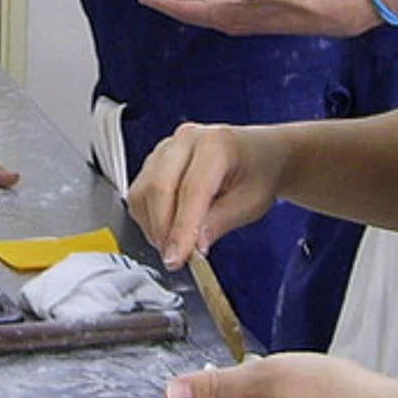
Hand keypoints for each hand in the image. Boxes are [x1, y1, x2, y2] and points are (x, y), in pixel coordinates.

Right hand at [127, 122, 284, 268]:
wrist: (259, 155)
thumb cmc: (258, 173)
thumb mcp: (250, 204)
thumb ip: (219, 223)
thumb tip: (192, 247)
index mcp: (216, 144)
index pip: (190, 190)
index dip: (181, 228)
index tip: (176, 258)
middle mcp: (187, 139)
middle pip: (159, 186)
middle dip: (162, 229)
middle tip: (174, 258)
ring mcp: (167, 148)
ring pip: (143, 190)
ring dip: (153, 225)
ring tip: (173, 245)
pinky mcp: (154, 160)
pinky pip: (139, 192)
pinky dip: (148, 217)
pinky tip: (166, 229)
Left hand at [137, 0, 373, 37]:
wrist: (330, 9)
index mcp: (230, 15)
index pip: (188, 9)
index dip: (164, 2)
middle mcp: (233, 22)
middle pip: (193, 14)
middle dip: (172, 3)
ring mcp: (245, 21)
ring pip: (207, 13)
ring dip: (190, 4)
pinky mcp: (257, 16)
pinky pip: (222, 10)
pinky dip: (209, 1)